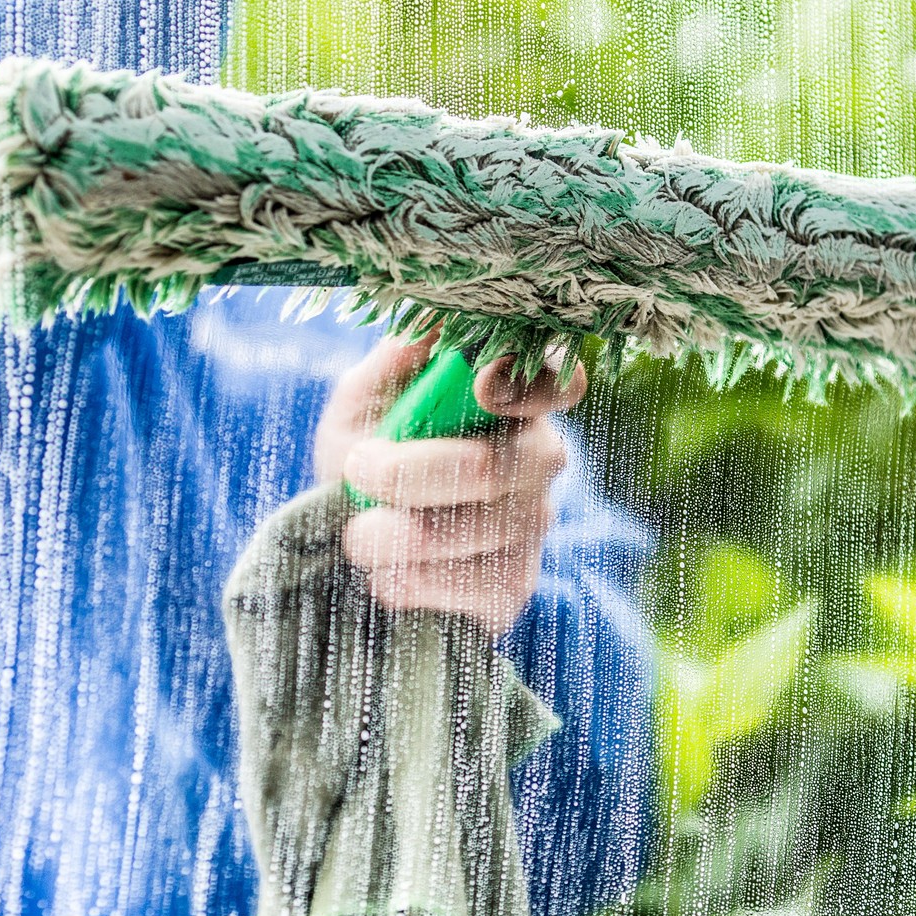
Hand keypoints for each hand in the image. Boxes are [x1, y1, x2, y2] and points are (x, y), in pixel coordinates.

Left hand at [316, 333, 588, 633]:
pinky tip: (387, 574)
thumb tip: (428, 326)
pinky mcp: (515, 586)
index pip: (560, 382)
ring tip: (357, 533)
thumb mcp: (363, 401)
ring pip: (469, 533)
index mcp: (511, 397)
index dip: (529, 386)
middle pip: (489, 468)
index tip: (479, 388)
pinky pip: (469, 588)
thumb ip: (391, 363)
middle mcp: (540, 457)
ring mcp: (533, 524)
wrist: (355, 541)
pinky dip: (410, 582)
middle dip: (406, 475)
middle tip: (356, 471)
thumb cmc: (367, 453)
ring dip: (393, 536)